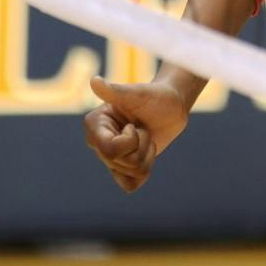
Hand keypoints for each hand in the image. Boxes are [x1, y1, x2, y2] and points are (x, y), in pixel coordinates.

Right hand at [83, 75, 190, 192]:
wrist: (172, 106)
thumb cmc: (155, 95)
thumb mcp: (138, 93)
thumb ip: (116, 91)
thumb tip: (94, 81)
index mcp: (94, 124)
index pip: (109, 150)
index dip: (130, 142)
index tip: (134, 125)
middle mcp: (97, 142)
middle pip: (122, 163)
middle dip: (141, 146)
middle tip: (142, 129)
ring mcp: (110, 156)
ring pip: (131, 173)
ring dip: (146, 155)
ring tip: (145, 137)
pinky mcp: (122, 167)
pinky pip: (131, 184)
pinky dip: (145, 171)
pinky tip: (146, 153)